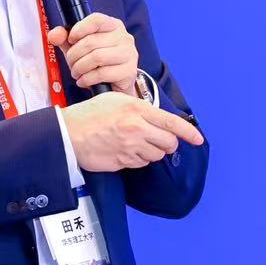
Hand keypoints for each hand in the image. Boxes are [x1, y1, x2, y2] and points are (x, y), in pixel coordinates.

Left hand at [47, 13, 141, 94]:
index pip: (96, 20)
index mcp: (113, 26)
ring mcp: (129, 54)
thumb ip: (65, 38)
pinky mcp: (129, 72)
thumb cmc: (98, 63)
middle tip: (71, 63)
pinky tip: (84, 80)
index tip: (71, 40)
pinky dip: (87, 79)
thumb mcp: (79, 47)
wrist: (115, 85)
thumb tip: (54, 34)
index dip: (79, 29)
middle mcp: (124, 37)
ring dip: (80, 68)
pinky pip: (102, 73)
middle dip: (74, 55)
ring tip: (77, 73)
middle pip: (91, 42)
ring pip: (96, 57)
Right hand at [61, 93, 204, 171]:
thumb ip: (139, 108)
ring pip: (156, 155)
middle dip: (166, 144)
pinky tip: (124, 151)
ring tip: (133, 143)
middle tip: (156, 141)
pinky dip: (137, 160)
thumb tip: (158, 119)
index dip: (189, 133)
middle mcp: (137, 128)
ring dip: (150, 152)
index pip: (172, 123)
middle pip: (169, 143)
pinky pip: (140, 164)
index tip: (198, 139)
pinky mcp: (123, 161)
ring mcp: (131, 146)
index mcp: (137, 109)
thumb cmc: (89, 114)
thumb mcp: (115, 100)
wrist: (67, 133)